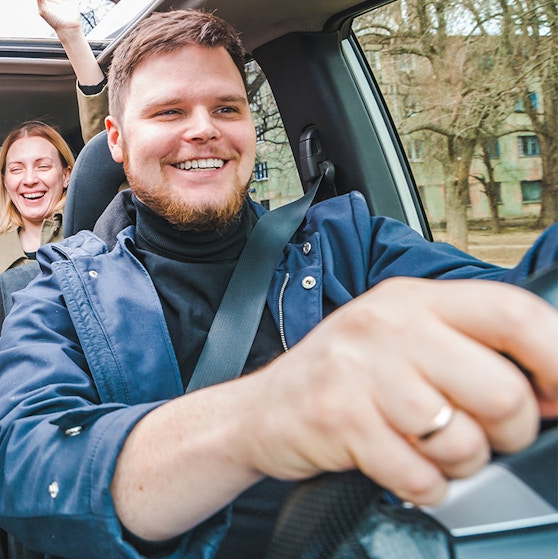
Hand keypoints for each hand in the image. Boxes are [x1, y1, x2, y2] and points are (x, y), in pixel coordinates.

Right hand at [241, 277, 557, 505]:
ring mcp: (359, 370)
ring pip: (462, 441)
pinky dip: (423, 487)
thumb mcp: (401, 340)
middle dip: (507, 433)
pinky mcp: (337, 418)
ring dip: (459, 465)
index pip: (513, 314)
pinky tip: (402, 468)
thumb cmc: (343, 380)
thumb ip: (467, 347)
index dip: (556, 360)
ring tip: (430, 451)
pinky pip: (420, 476)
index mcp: (413, 299)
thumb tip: (550, 389)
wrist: (258, 412)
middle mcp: (387, 324)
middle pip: (501, 391)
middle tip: (482, 437)